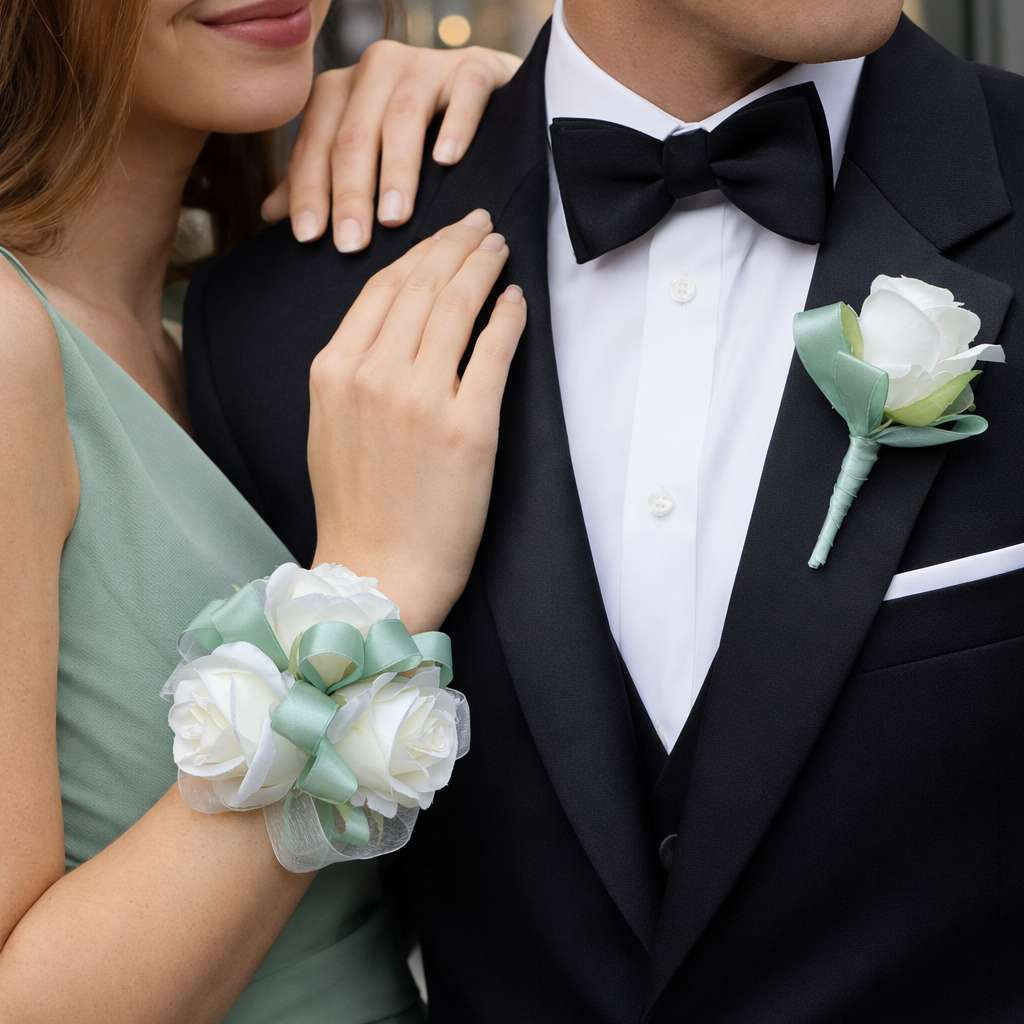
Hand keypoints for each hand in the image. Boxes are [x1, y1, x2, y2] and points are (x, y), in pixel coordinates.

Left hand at [262, 42, 520, 251]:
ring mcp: (427, 64)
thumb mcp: (367, 157)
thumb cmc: (420, 138)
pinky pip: (464, 92)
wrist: (489, 96)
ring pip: (402, 116)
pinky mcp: (476, 67)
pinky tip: (447, 161)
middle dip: (351, 193)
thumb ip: (321, 179)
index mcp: (343, 91)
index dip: (309, 191)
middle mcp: (377, 70)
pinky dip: (455, 126)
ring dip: (396, 170)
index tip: (309, 238)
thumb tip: (271, 213)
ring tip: (395, 218)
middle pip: (354, 134)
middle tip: (352, 243)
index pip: (316, 143)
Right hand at [307, 209, 526, 632]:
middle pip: (423, 285)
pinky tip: (516, 300)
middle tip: (482, 227)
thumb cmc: (355, 507)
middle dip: (457, 245)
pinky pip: (494, 351)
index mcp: (334, 370)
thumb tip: (395, 324)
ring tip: (500, 250)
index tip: (443, 237)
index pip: (382, 288)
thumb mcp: (330, 426)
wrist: (378, 573)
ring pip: (457, 306)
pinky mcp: (469, 426)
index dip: (419, 252)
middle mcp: (374, 374)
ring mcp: (421, 398)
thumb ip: (352, 369)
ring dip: (484, 268)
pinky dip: (508, 317)